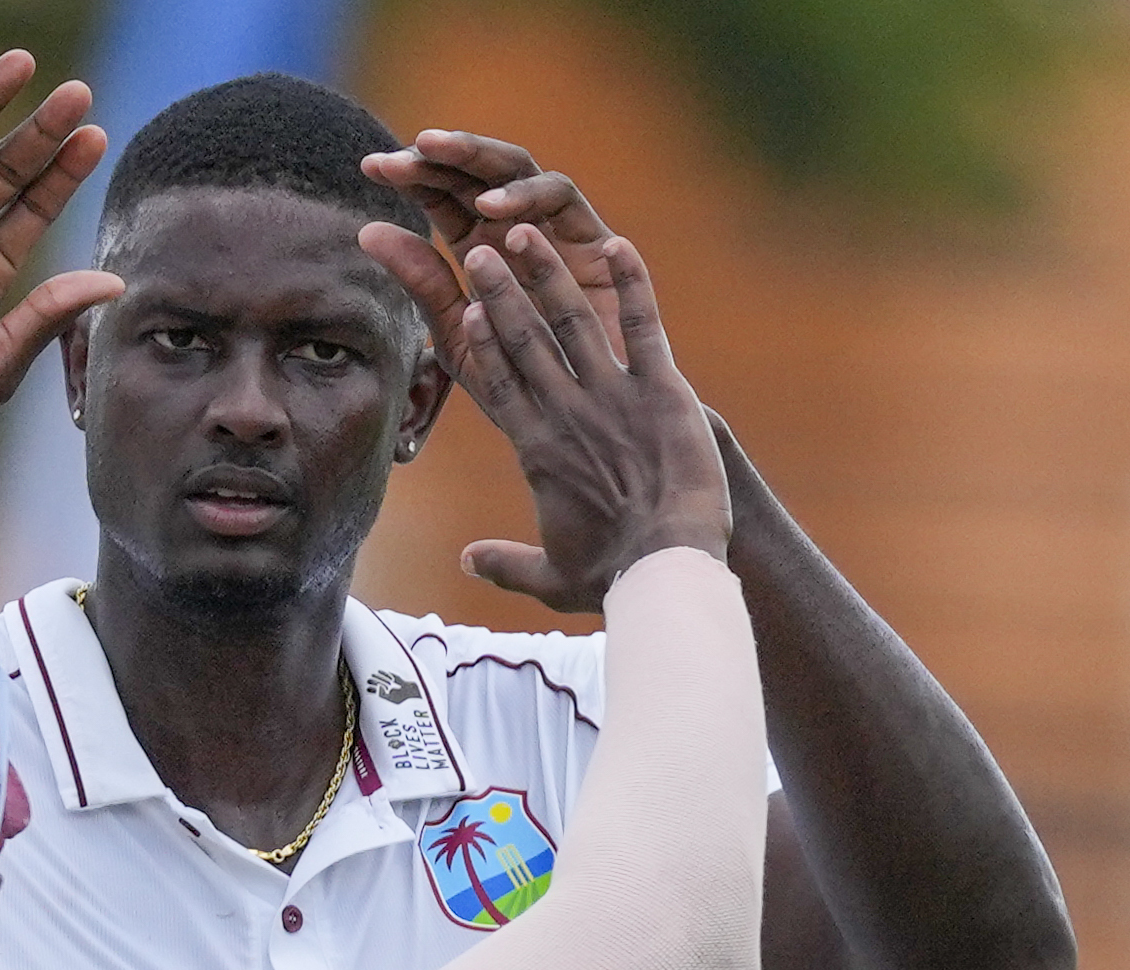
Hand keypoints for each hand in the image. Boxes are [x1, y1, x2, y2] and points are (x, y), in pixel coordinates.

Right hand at [360, 222, 725, 612]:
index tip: (463, 308)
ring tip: (524, 233)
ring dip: (548, 275)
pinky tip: (621, 246)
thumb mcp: (552, 576)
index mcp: (537, 451)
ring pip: (571, 323)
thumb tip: (468, 563)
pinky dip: (635, 285)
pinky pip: (645, 327)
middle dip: (500, 292)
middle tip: (477, 249)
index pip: (498, 383)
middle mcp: (567, 413)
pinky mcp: (663, 391)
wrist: (666, 568)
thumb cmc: (610, 577)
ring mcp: (614, 397)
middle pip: (524, 341)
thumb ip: (506, 565)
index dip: (481, 343)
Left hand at [361, 130, 629, 364]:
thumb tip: (367, 231)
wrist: (576, 420)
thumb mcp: (459, 332)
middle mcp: (517, 227)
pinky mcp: (596, 240)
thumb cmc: (517, 381)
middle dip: (443, 155)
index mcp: (479, 245)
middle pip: (478, 172)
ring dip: (482, 160)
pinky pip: (564, 200)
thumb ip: (421, 283)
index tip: (370, 168)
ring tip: (440, 159)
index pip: (441, 196)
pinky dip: (530, 195)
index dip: (410, 176)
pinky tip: (491, 206)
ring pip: (520, 169)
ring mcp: (556, 229)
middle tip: (408, 148)